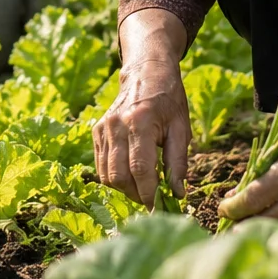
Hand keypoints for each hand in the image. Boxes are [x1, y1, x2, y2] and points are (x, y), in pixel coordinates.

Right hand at [93, 10, 190, 206]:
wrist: (146, 72)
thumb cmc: (168, 100)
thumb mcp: (181, 128)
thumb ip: (178, 161)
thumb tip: (177, 194)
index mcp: (140, 122)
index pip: (140, 169)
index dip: (148, 193)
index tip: (158, 206)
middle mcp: (116, 125)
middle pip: (118, 176)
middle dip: (135, 194)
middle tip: (151, 199)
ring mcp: (103, 128)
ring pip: (106, 174)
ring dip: (124, 188)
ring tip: (141, 187)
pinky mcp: (96, 131)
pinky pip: (100, 165)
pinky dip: (114, 177)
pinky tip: (130, 175)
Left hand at [218, 113, 277, 221]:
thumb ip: (259, 172)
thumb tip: (234, 195)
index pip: (252, 200)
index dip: (232, 209)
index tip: (223, 209)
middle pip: (264, 221)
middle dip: (243, 224)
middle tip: (229, 225)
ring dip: (263, 226)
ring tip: (248, 224)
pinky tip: (277, 217)